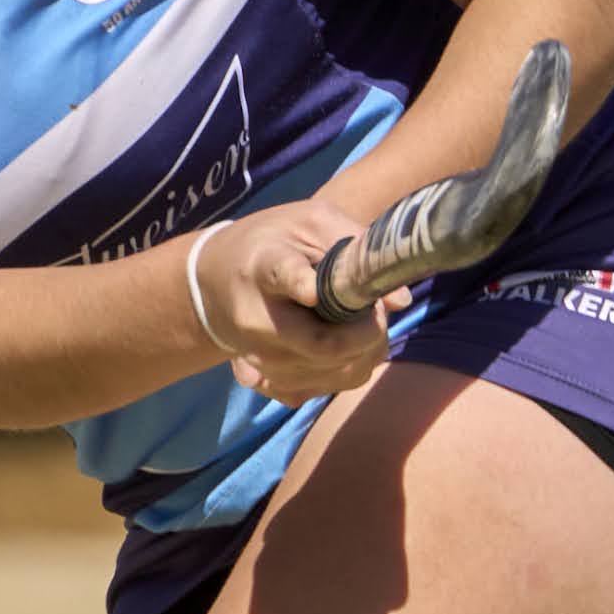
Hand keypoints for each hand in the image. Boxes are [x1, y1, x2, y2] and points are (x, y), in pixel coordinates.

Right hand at [192, 201, 388, 403]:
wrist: (213, 277)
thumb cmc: (274, 242)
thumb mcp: (313, 222)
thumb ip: (357, 249)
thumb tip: (400, 301)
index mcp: (265, 264)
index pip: (281, 274)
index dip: (299, 283)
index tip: (312, 289)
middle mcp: (255, 317)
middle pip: (321, 344)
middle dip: (367, 333)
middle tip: (376, 313)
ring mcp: (255, 354)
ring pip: (328, 375)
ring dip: (362, 355)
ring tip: (364, 326)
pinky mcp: (260, 378)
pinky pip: (315, 391)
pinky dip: (341, 373)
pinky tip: (345, 350)